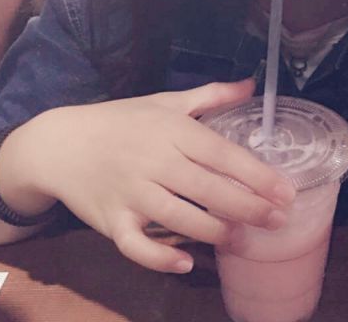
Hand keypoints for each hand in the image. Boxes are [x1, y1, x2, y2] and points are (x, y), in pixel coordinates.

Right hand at [11, 80, 295, 273]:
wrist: (62, 143)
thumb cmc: (122, 120)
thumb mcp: (167, 101)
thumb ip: (212, 95)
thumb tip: (251, 84)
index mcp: (171, 130)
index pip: (221, 153)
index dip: (256, 174)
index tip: (286, 192)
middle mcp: (154, 161)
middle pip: (206, 188)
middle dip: (247, 207)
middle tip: (278, 222)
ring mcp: (131, 193)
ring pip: (178, 218)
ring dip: (214, 232)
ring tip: (243, 241)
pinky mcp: (110, 221)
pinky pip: (136, 245)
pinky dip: (159, 258)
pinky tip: (186, 263)